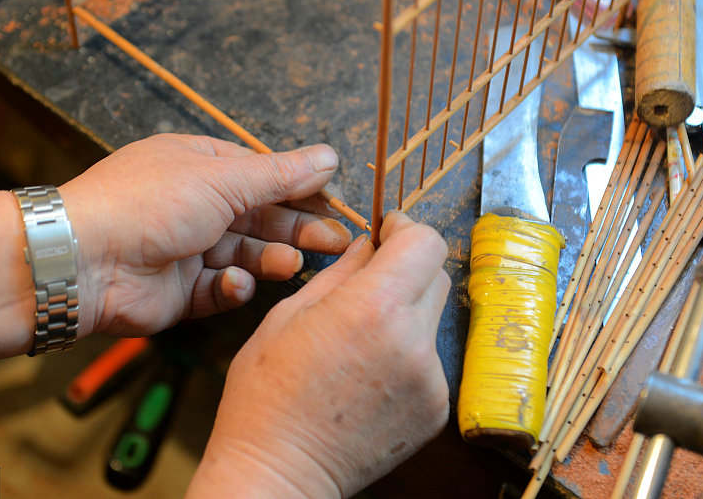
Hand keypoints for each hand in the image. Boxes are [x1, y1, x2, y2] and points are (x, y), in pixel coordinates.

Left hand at [59, 134, 351, 336]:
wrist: (84, 260)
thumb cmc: (148, 203)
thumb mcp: (223, 179)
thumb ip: (280, 174)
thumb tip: (329, 156)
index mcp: (199, 165)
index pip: (262, 175)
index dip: (300, 189)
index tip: (335, 204)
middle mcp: (192, 205)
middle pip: (259, 217)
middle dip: (297, 228)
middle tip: (336, 243)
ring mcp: (185, 249)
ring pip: (243, 255)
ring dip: (270, 259)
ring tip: (293, 264)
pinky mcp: (179, 291)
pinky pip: (218, 290)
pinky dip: (231, 288)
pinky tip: (236, 284)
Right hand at [187, 211, 449, 497]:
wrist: (279, 473)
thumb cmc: (267, 394)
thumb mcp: (288, 316)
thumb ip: (339, 272)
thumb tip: (368, 243)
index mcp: (373, 307)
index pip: (425, 243)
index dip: (407, 229)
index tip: (388, 233)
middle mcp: (412, 340)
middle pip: (436, 276)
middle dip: (406, 269)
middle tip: (369, 285)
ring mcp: (430, 378)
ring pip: (432, 318)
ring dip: (406, 313)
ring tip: (360, 339)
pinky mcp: (436, 408)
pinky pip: (430, 359)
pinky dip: (407, 354)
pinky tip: (369, 374)